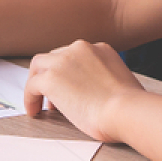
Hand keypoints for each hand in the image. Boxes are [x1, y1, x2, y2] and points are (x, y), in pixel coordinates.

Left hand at [23, 40, 143, 142]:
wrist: (126, 110)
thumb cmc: (131, 107)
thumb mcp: (124, 83)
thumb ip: (108, 81)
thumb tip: (100, 95)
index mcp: (100, 49)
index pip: (75, 55)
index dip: (68, 72)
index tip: (69, 89)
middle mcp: (80, 48)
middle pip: (55, 57)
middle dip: (52, 75)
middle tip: (53, 99)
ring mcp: (64, 61)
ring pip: (39, 66)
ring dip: (37, 83)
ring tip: (38, 103)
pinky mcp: (51, 78)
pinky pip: (32, 85)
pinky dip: (30, 98)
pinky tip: (34, 111)